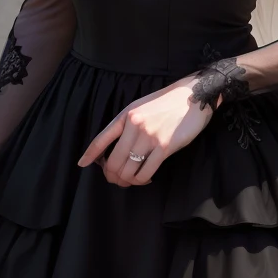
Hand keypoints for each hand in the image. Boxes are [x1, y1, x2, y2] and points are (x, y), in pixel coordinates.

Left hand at [77, 79, 212, 186]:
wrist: (194, 96)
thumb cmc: (168, 103)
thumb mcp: (141, 107)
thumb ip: (127, 124)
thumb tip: (115, 148)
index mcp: (126, 115)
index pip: (101, 139)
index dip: (90, 154)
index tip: (82, 164)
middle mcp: (134, 126)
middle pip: (113, 162)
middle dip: (112, 176)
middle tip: (117, 180)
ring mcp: (149, 137)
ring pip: (128, 170)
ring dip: (127, 181)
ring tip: (132, 181)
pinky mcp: (164, 147)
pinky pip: (145, 172)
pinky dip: (142, 181)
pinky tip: (146, 179)